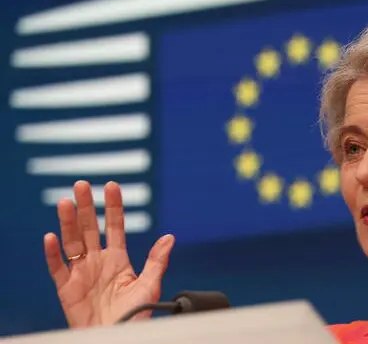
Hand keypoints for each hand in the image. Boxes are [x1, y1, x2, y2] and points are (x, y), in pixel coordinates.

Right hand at [43, 181, 174, 327]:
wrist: (118, 337)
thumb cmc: (136, 315)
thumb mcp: (150, 286)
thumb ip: (157, 261)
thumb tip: (169, 237)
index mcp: (118, 259)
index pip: (115, 226)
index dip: (113, 207)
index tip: (111, 186)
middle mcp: (98, 262)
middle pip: (89, 228)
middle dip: (86, 206)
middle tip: (81, 185)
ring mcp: (81, 273)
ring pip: (72, 242)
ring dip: (68, 222)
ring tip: (65, 202)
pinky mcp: (66, 289)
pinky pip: (57, 268)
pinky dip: (52, 253)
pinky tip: (51, 237)